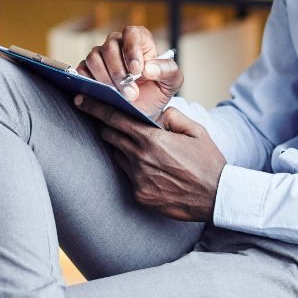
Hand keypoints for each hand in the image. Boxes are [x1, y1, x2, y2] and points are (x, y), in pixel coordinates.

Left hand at [74, 96, 224, 221]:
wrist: (217, 197)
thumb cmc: (208, 162)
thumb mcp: (196, 131)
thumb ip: (174, 116)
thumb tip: (158, 114)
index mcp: (152, 139)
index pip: (115, 119)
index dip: (95, 107)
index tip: (80, 100)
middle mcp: (140, 158)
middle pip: (110, 136)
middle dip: (104, 126)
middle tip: (101, 119)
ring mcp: (138, 178)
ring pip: (118, 155)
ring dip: (121, 148)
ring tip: (134, 145)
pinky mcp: (140, 195)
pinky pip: (128, 175)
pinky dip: (133, 168)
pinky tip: (148, 168)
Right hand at [76, 25, 182, 118]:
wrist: (141, 113)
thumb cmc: (156, 93)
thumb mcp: (171, 83)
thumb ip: (168, 71)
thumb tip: (150, 68)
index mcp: (139, 41)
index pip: (132, 33)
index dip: (132, 49)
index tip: (137, 70)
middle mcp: (118, 45)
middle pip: (110, 46)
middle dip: (119, 72)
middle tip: (131, 93)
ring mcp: (100, 57)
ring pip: (94, 57)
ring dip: (105, 78)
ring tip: (118, 95)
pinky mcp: (87, 71)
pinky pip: (81, 70)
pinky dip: (89, 81)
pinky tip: (102, 93)